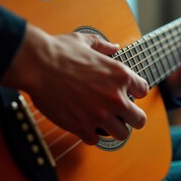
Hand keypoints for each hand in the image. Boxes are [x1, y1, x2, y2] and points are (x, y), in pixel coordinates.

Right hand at [0, 24, 148, 144]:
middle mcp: (115, 97)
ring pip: (121, 134)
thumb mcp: (86, 41)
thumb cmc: (59, 51)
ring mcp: (99, 114)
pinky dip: (90, 134)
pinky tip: (84, 125)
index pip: (144, 90)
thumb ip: (103, 46)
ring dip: (114, 129)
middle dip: (133, 117)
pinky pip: (95, 139)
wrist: (37, 65)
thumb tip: (113, 47)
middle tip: (123, 115)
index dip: (136, 91)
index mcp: (120, 75)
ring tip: (105, 122)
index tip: (128, 93)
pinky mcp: (82, 126)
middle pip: (139, 119)